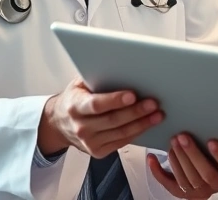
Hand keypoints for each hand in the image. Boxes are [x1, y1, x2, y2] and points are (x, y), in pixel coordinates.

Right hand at [38, 78, 163, 157]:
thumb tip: (122, 65)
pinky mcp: (98, 151)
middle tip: (153, 103)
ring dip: (142, 124)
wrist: (60, 122)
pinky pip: (122, 142)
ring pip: (121, 133)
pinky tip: (147, 124)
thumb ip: (96, 76)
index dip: (115, 100)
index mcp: (75, 106)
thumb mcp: (79, 84)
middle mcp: (81, 126)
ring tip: (157, 114)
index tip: (133, 95)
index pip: (96, 104)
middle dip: (136, 112)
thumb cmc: (75, 98)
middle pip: (113, 120)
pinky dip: (137, 132)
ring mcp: (89, 142)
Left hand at [147, 133, 217, 197]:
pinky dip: (158, 172)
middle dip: (193, 154)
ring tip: (173, 142)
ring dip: (178, 159)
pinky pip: (170, 185)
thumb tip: (213, 116)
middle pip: (206, 174)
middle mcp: (216, 185)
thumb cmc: (215, 153)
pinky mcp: (184, 193)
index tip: (212, 141)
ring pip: (188, 180)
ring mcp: (200, 191)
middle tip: (183, 136)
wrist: (205, 169)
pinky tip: (152, 158)